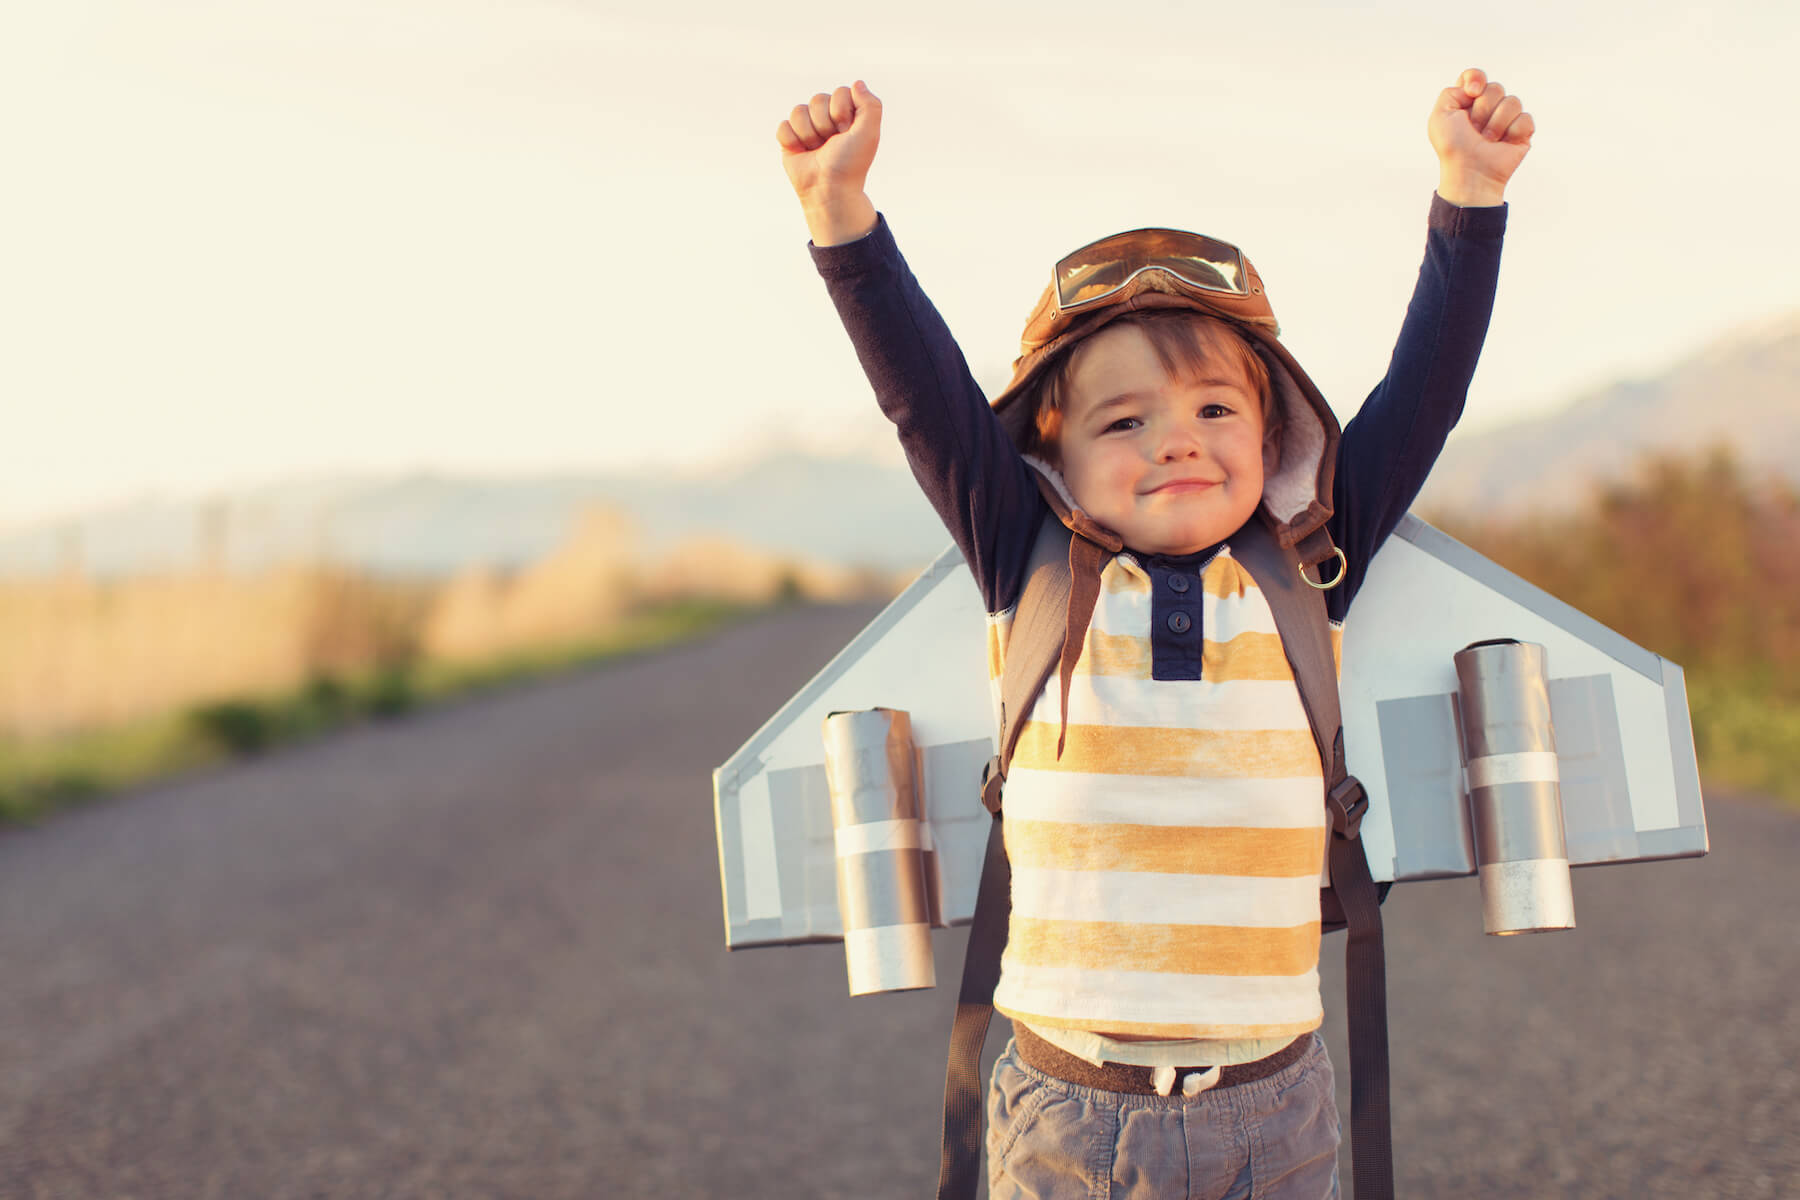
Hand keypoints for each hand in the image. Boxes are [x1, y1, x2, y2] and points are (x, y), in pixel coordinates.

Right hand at [776, 81, 881, 244]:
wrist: (829, 190)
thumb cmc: (850, 164)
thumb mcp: (869, 133)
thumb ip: (870, 105)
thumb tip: (857, 83)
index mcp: (847, 114)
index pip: (840, 92)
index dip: (842, 112)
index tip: (847, 132)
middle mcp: (827, 118)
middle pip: (818, 99)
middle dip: (824, 124)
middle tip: (831, 143)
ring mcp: (807, 128)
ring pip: (798, 111)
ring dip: (808, 134)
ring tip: (816, 150)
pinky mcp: (789, 139)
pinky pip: (784, 126)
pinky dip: (792, 141)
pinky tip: (801, 153)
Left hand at [1428, 68, 1534, 206]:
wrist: (1470, 172)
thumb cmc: (1453, 147)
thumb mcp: (1440, 117)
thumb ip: (1451, 92)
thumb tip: (1475, 87)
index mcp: (1467, 102)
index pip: (1475, 75)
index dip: (1476, 79)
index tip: (1471, 92)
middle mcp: (1487, 107)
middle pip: (1495, 87)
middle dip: (1482, 110)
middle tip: (1474, 130)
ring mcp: (1506, 118)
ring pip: (1512, 101)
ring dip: (1495, 124)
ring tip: (1487, 140)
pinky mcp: (1523, 130)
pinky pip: (1525, 118)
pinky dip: (1512, 132)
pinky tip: (1503, 144)